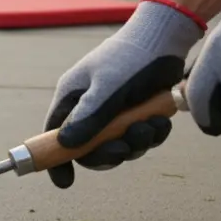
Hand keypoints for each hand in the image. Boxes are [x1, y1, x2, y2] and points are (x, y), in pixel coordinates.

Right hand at [44, 0, 204, 187]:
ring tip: (150, 126)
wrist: (165, 38)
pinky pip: (140, 138)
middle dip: (108, 152)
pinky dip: (152, 135)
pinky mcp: (138, 113)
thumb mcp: (106, 89)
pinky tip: (161, 121)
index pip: (55, 134)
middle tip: (124, 148)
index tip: (65, 181)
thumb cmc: (129, 58)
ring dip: (136, 142)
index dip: (57, 159)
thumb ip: (88, 119)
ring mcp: (115, 111)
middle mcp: (90, 107)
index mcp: (73, 98)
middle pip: (89, 148)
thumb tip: (66, 146)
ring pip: (119, 145)